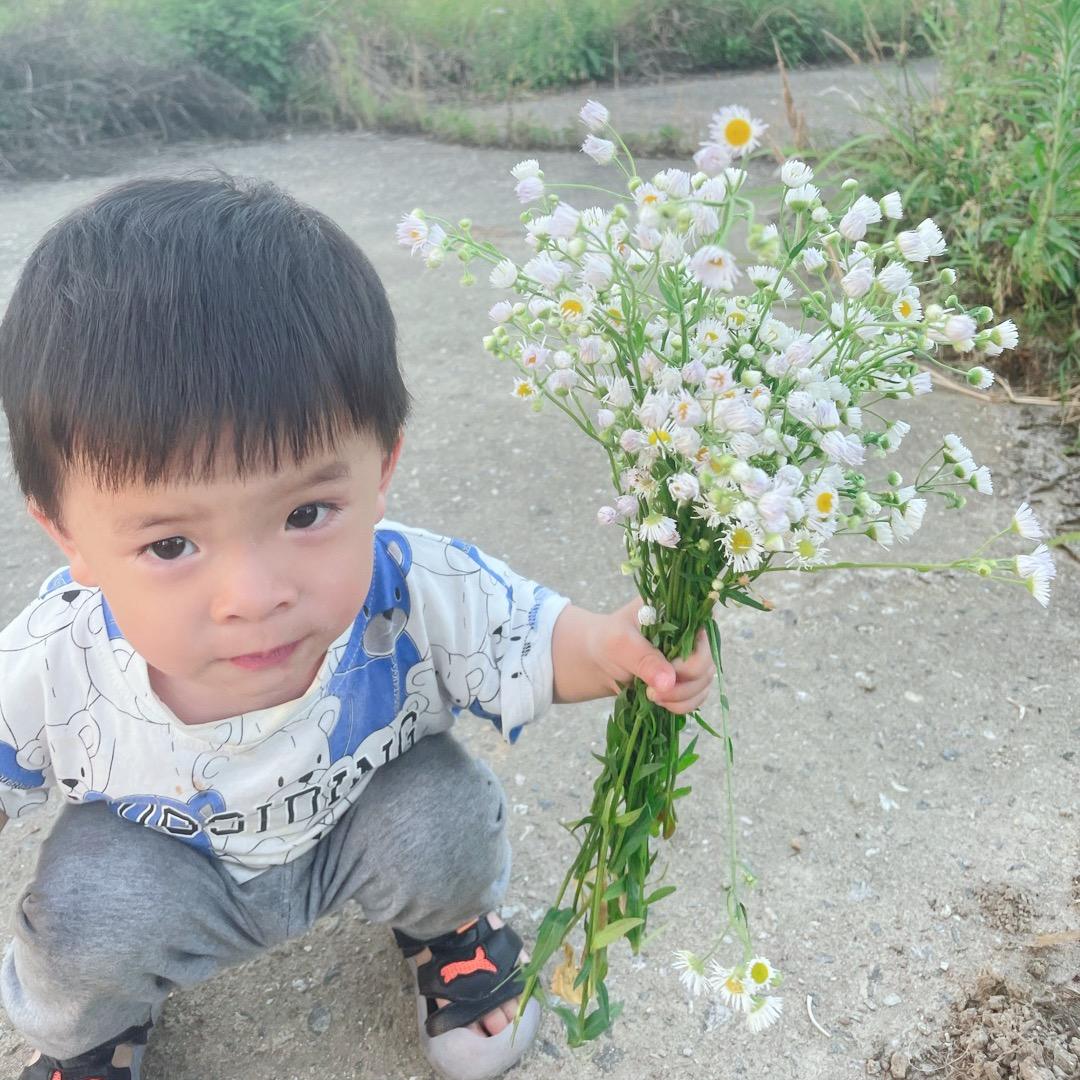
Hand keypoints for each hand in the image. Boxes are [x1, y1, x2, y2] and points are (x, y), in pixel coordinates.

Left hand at [591, 599, 715, 714]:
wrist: (600, 659)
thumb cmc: (608, 640)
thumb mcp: (620, 642)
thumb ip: (643, 658)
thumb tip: (668, 682)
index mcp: (678, 613)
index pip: (704, 629)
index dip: (693, 654)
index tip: (669, 668)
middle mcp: (690, 634)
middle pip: (706, 662)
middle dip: (683, 683)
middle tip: (653, 691)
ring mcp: (691, 658)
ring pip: (703, 682)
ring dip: (681, 697)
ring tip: (651, 696)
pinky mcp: (687, 679)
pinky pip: (697, 697)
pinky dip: (681, 705)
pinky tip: (660, 702)